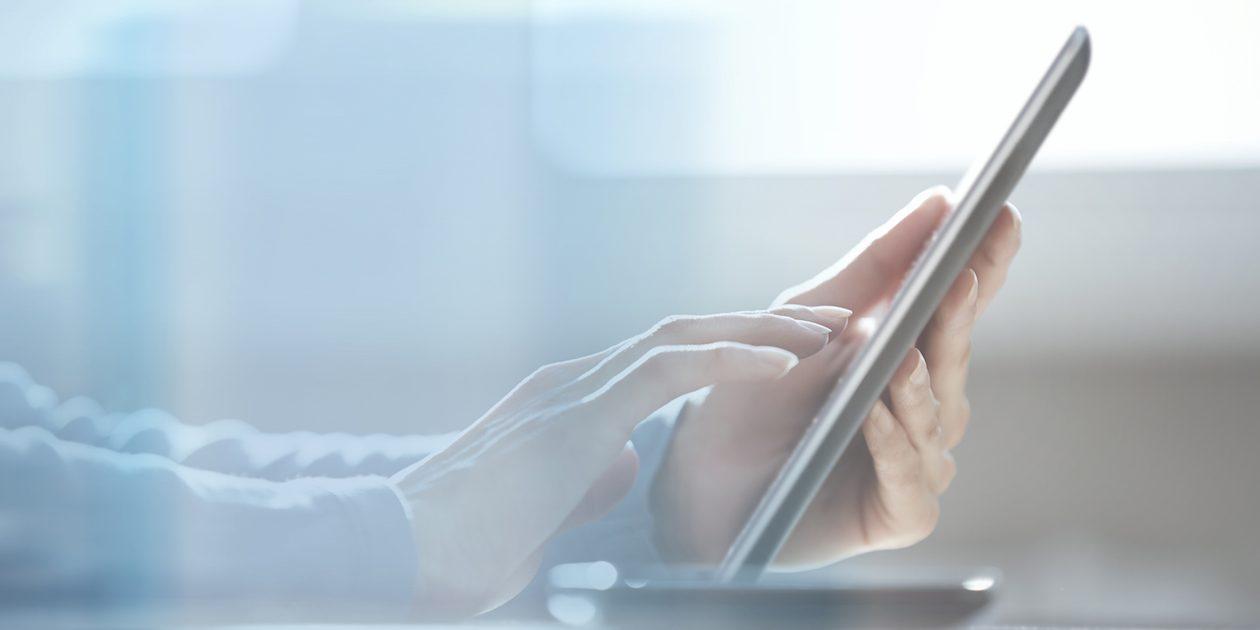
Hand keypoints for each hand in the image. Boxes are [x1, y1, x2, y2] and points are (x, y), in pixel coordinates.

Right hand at [391, 306, 850, 616]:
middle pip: (688, 331)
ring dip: (765, 330)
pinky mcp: (577, 413)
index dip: (735, 349)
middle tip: (832, 324)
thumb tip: (622, 463)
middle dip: (764, 325)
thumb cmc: (467, 540)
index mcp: (573, 401)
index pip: (668, 357)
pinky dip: (734, 358)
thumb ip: (587, 473)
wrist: (402, 549)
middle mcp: (577, 379)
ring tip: (830, 332)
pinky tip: (788, 361)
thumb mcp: (548, 503)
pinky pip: (670, 369)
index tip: (791, 352)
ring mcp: (575, 388)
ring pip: (686, 334)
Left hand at [653, 187, 1021, 567]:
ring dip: (920, 385)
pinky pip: (910, 476)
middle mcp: (922, 407)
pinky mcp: (897, 512)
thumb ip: (875, 264)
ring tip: (903, 356)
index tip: (1003, 216)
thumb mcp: (807, 316)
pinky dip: (892, 444)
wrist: (700, 477)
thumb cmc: (758, 394)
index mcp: (909, 355)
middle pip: (953, 358)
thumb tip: (938, 201)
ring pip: (936, 418)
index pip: (959, 305)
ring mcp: (914, 460)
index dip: (984, 263)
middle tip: (961, 278)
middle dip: (957, 318)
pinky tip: (874, 414)